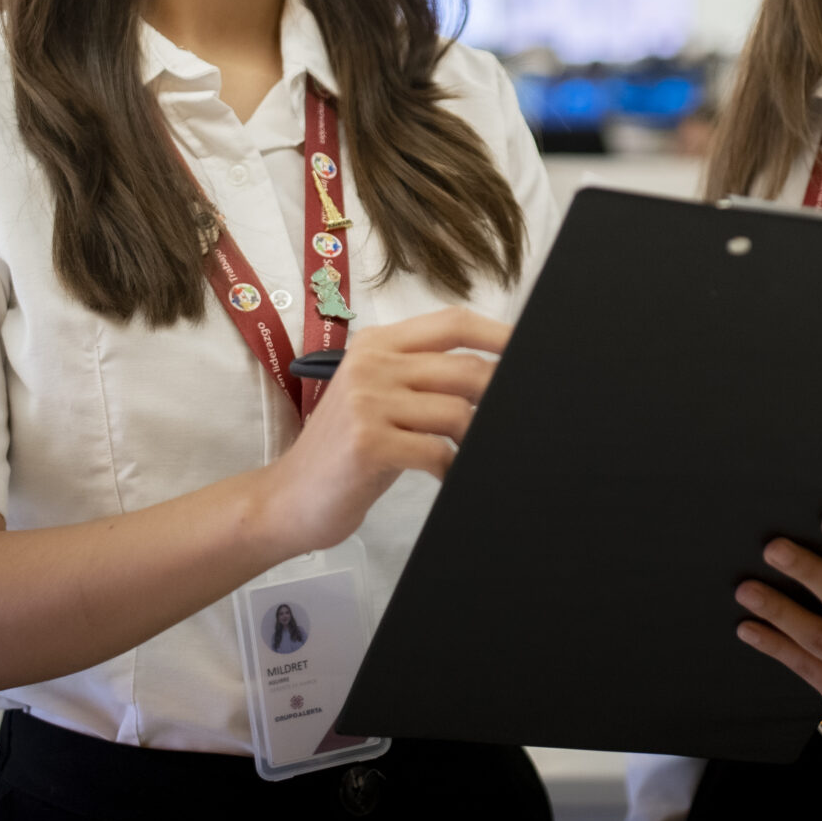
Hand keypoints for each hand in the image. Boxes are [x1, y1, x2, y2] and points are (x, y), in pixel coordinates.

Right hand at [254, 307, 505, 557]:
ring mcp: (367, 402)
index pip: (452, 323)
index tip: (530, 350)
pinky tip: (449, 478)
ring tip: (472, 456)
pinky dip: (453, 469)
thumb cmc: (346, 451)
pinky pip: (437, 450)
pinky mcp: (368, 442)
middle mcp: (371, 364)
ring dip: (475, 439)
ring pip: (457, 412)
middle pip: (464, 368)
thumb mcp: (379, 400)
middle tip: (510, 420)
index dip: (498, 334)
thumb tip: (492, 377)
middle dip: (497, 397)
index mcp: (377, 345)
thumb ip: (424, 380)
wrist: (291, 497)